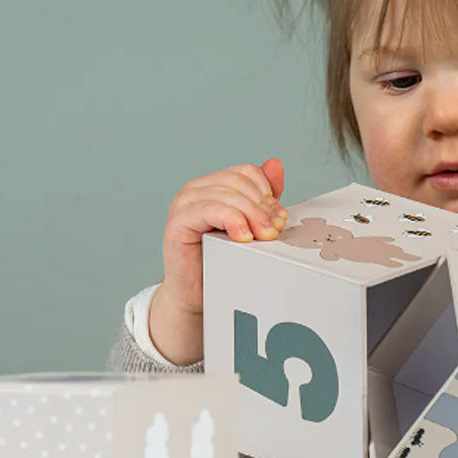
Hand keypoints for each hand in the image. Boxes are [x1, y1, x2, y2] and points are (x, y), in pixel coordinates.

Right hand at [157, 157, 287, 316]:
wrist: (197, 293)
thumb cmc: (222, 259)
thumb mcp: (250, 223)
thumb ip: (263, 196)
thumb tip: (275, 164)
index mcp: (213, 184)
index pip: (246, 172)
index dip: (267, 192)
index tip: (279, 217)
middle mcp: (196, 189)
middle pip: (239, 183)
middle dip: (263, 207)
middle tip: (275, 230)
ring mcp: (184, 203)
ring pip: (228, 195)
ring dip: (253, 215)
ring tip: (264, 236)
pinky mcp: (178, 221)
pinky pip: (210, 210)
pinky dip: (232, 221)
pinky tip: (243, 237)